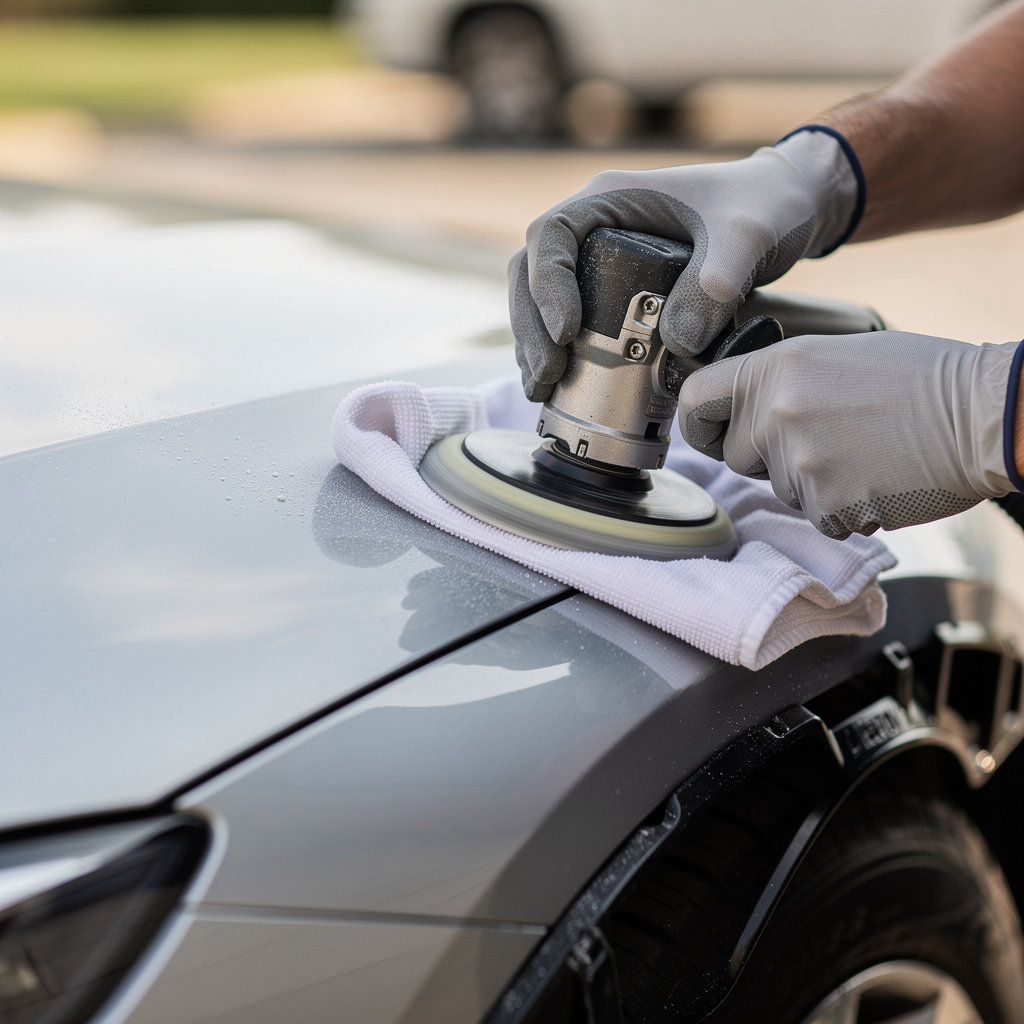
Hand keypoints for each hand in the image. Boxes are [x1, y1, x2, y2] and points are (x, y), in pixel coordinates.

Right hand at [509, 128, 859, 400]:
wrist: (786, 207)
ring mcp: (600, 255)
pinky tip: (559, 383)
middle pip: (531, 272)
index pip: (550, 235)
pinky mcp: (614, 285)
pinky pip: (566, 315)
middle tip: (546, 375)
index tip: (567, 332)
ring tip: (543, 387)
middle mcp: (596, 224)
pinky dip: (556, 349)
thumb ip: (718, 280)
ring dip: (533, 342)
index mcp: (613, 197)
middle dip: (531, 327)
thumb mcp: (749, 235)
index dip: (547, 285)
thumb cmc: (765, 205)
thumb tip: (677, 342)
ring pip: (539, 296)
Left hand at [679, 331, 1019, 538]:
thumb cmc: (920, 378)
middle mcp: (776, 413)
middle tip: (826, 439)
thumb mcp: (834, 354)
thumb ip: (779, 382)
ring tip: (864, 452)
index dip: (700, 423)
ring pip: (781, 489)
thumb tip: (744, 410)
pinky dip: (844, 508)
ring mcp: (799, 462)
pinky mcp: (827, 506)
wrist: (983, 414)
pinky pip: (817, 517)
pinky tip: (877, 478)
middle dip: (769, 457)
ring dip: (813, 482)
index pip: (695, 400)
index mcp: (775, 368)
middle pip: (738, 456)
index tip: (711, 434)